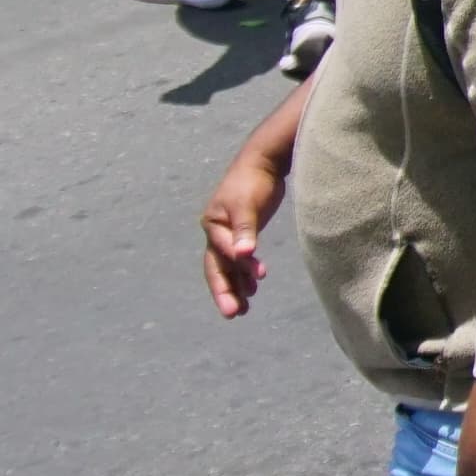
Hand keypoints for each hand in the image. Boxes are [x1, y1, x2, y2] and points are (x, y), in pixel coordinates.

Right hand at [200, 148, 283, 316]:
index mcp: (212, 224)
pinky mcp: (241, 233)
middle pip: (216, 267)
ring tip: (244, 308)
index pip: (222, 253)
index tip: (259, 275)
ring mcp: (227, 234)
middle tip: (233, 314)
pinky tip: (253, 288)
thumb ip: (245, 229)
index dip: (238, 267)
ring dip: (235, 287)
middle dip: (224, 291)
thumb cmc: (253, 181)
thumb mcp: (248, 204)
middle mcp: (215, 232)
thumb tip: (243, 255)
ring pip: (227, 267)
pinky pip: (238, 260)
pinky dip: (244, 274)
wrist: (263, 162)